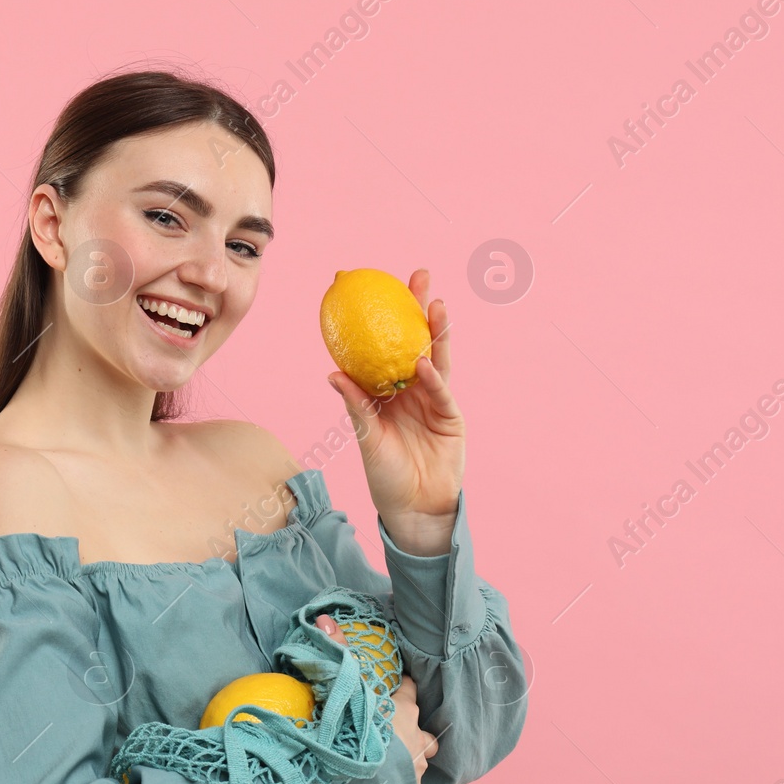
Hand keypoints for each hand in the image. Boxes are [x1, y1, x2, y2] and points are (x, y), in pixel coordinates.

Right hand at [317, 614, 437, 783]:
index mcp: (403, 709)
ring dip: (411, 755)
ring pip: (422, 756)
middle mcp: (416, 736)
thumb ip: (337, 653)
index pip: (410, 688)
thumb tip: (324, 617)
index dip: (402, 686)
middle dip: (411, 726)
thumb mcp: (346, 688)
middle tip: (392, 727)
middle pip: (421, 725)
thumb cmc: (358, 732)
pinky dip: (403, 783)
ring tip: (394, 759)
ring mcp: (416, 767)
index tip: (391, 687)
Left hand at [326, 269, 464, 552]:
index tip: (370, 286)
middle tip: (418, 275)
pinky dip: (432, 377)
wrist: (414, 508)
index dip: (380, 316)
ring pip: (436, 357)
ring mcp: (434, 399)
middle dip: (418, 307)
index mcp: (387, 389)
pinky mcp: (450, 416)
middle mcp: (412, 388)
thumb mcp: (366, 438)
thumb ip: (355, 405)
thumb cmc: (385, 476)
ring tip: (435, 303)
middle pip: (416, 340)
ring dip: (436, 331)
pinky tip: (426, 361)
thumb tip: (332, 372)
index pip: (383, 345)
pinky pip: (440, 392)